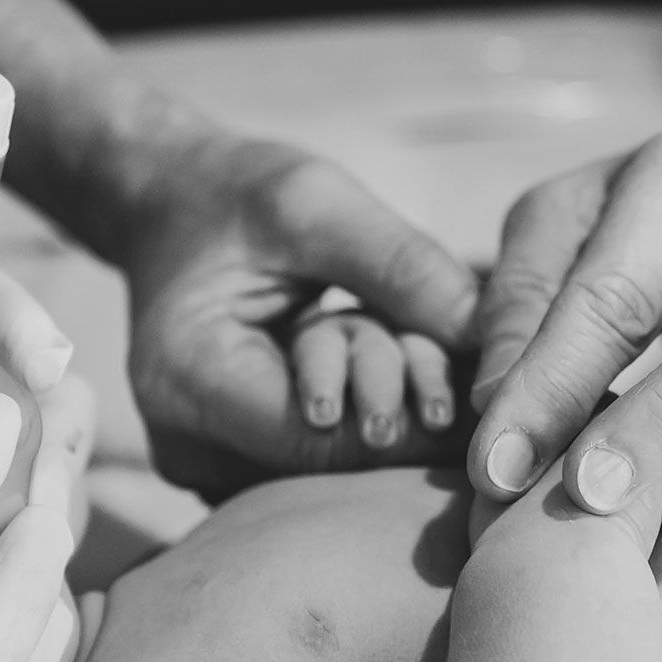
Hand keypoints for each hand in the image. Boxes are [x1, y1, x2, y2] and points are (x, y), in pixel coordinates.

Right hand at [118, 131, 480, 496]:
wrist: (169, 206)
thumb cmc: (237, 195)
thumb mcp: (318, 205)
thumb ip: (401, 268)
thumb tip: (492, 335)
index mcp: (186, 378)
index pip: (318, 437)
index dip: (403, 413)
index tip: (463, 380)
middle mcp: (189, 444)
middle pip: (330, 461)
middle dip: (400, 401)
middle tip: (431, 345)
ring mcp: (210, 466)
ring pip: (332, 465)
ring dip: (387, 403)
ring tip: (396, 336)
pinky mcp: (238, 466)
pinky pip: (318, 458)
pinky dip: (362, 409)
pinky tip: (379, 357)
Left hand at [467, 126, 661, 520]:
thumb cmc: (635, 214)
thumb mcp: (558, 219)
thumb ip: (521, 301)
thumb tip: (494, 409)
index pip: (619, 295)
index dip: (553, 385)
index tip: (495, 463)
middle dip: (653, 433)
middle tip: (578, 497)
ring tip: (599, 514)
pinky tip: (637, 507)